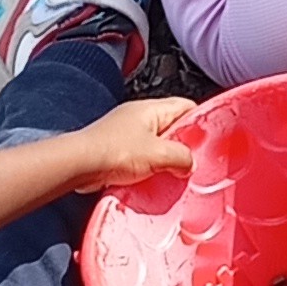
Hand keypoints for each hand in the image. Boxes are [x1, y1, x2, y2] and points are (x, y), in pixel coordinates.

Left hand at [65, 98, 198, 188]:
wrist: (78, 166)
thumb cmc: (112, 151)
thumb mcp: (158, 154)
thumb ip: (181, 157)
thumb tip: (190, 163)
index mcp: (151, 108)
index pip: (186, 106)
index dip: (199, 120)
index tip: (208, 139)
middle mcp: (138, 116)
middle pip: (171, 126)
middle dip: (181, 145)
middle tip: (189, 161)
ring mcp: (125, 132)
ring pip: (155, 143)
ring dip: (162, 158)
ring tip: (170, 174)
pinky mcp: (115, 149)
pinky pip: (139, 156)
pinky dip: (146, 167)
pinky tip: (149, 179)